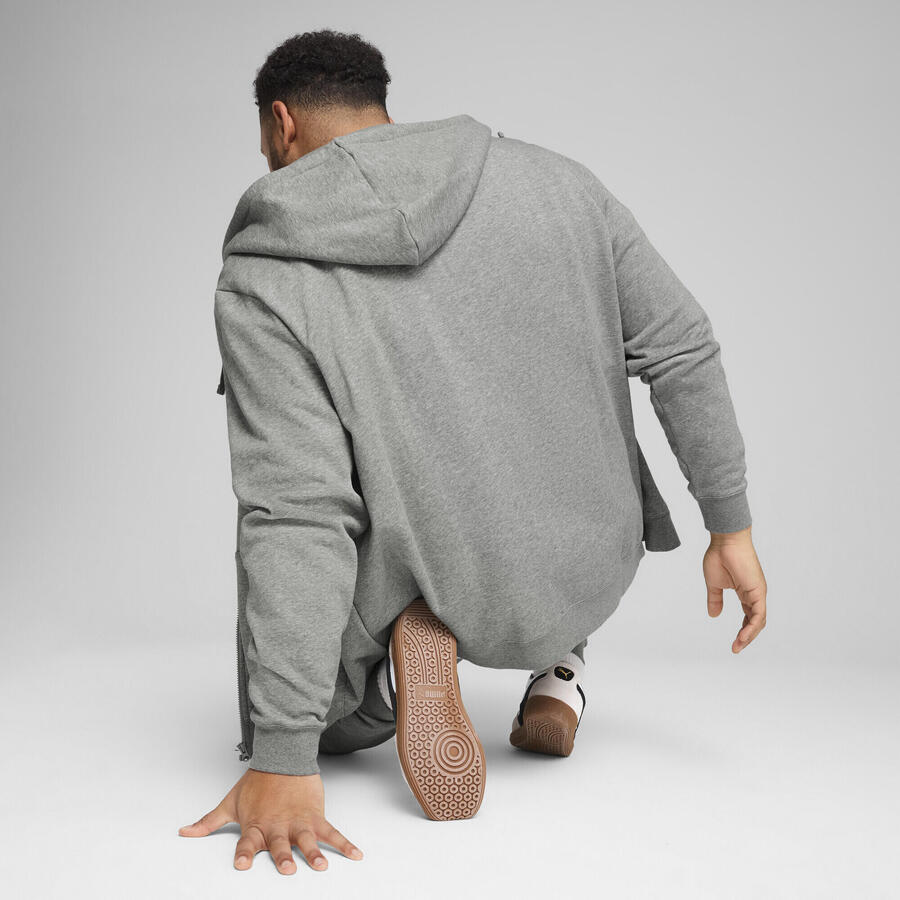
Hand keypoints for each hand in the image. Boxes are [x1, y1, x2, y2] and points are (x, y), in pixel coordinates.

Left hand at [178, 769, 362, 873]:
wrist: (283, 758)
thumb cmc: (256, 784)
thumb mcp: (230, 803)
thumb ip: (208, 822)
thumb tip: (184, 833)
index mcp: (256, 826)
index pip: (247, 844)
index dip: (245, 854)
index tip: (242, 864)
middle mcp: (277, 826)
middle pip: (279, 845)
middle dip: (282, 858)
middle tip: (286, 870)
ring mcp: (298, 822)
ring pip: (306, 841)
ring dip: (313, 853)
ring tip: (321, 866)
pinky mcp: (315, 816)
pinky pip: (332, 833)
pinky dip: (344, 844)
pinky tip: (355, 854)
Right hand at [703, 526, 766, 652]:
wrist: (725, 541)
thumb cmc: (719, 556)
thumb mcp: (714, 584)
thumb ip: (715, 599)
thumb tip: (713, 615)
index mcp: (746, 592)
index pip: (749, 617)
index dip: (743, 631)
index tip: (734, 643)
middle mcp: (755, 594)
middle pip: (756, 622)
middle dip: (746, 637)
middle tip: (735, 648)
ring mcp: (758, 593)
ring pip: (759, 621)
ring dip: (749, 635)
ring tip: (738, 645)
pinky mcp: (758, 591)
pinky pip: (758, 614)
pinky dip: (752, 627)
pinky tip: (744, 636)